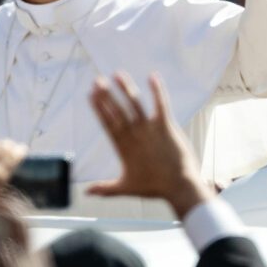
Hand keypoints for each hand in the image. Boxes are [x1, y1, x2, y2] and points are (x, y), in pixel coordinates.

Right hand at [87, 72, 212, 218]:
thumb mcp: (125, 187)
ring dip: (126, 88)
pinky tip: (152, 76)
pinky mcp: (166, 126)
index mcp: (124, 147)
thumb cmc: (154, 187)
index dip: (99, 108)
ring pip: (135, 105)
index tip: (91, 95)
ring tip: (117, 74)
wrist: (179, 186)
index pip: (107, 123)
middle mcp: (135, 135)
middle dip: (107, 95)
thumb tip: (86, 192)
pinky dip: (157, 90)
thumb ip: (105, 188)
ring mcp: (150, 129)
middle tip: (97, 80)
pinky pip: (161, 105)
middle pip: (118, 111)